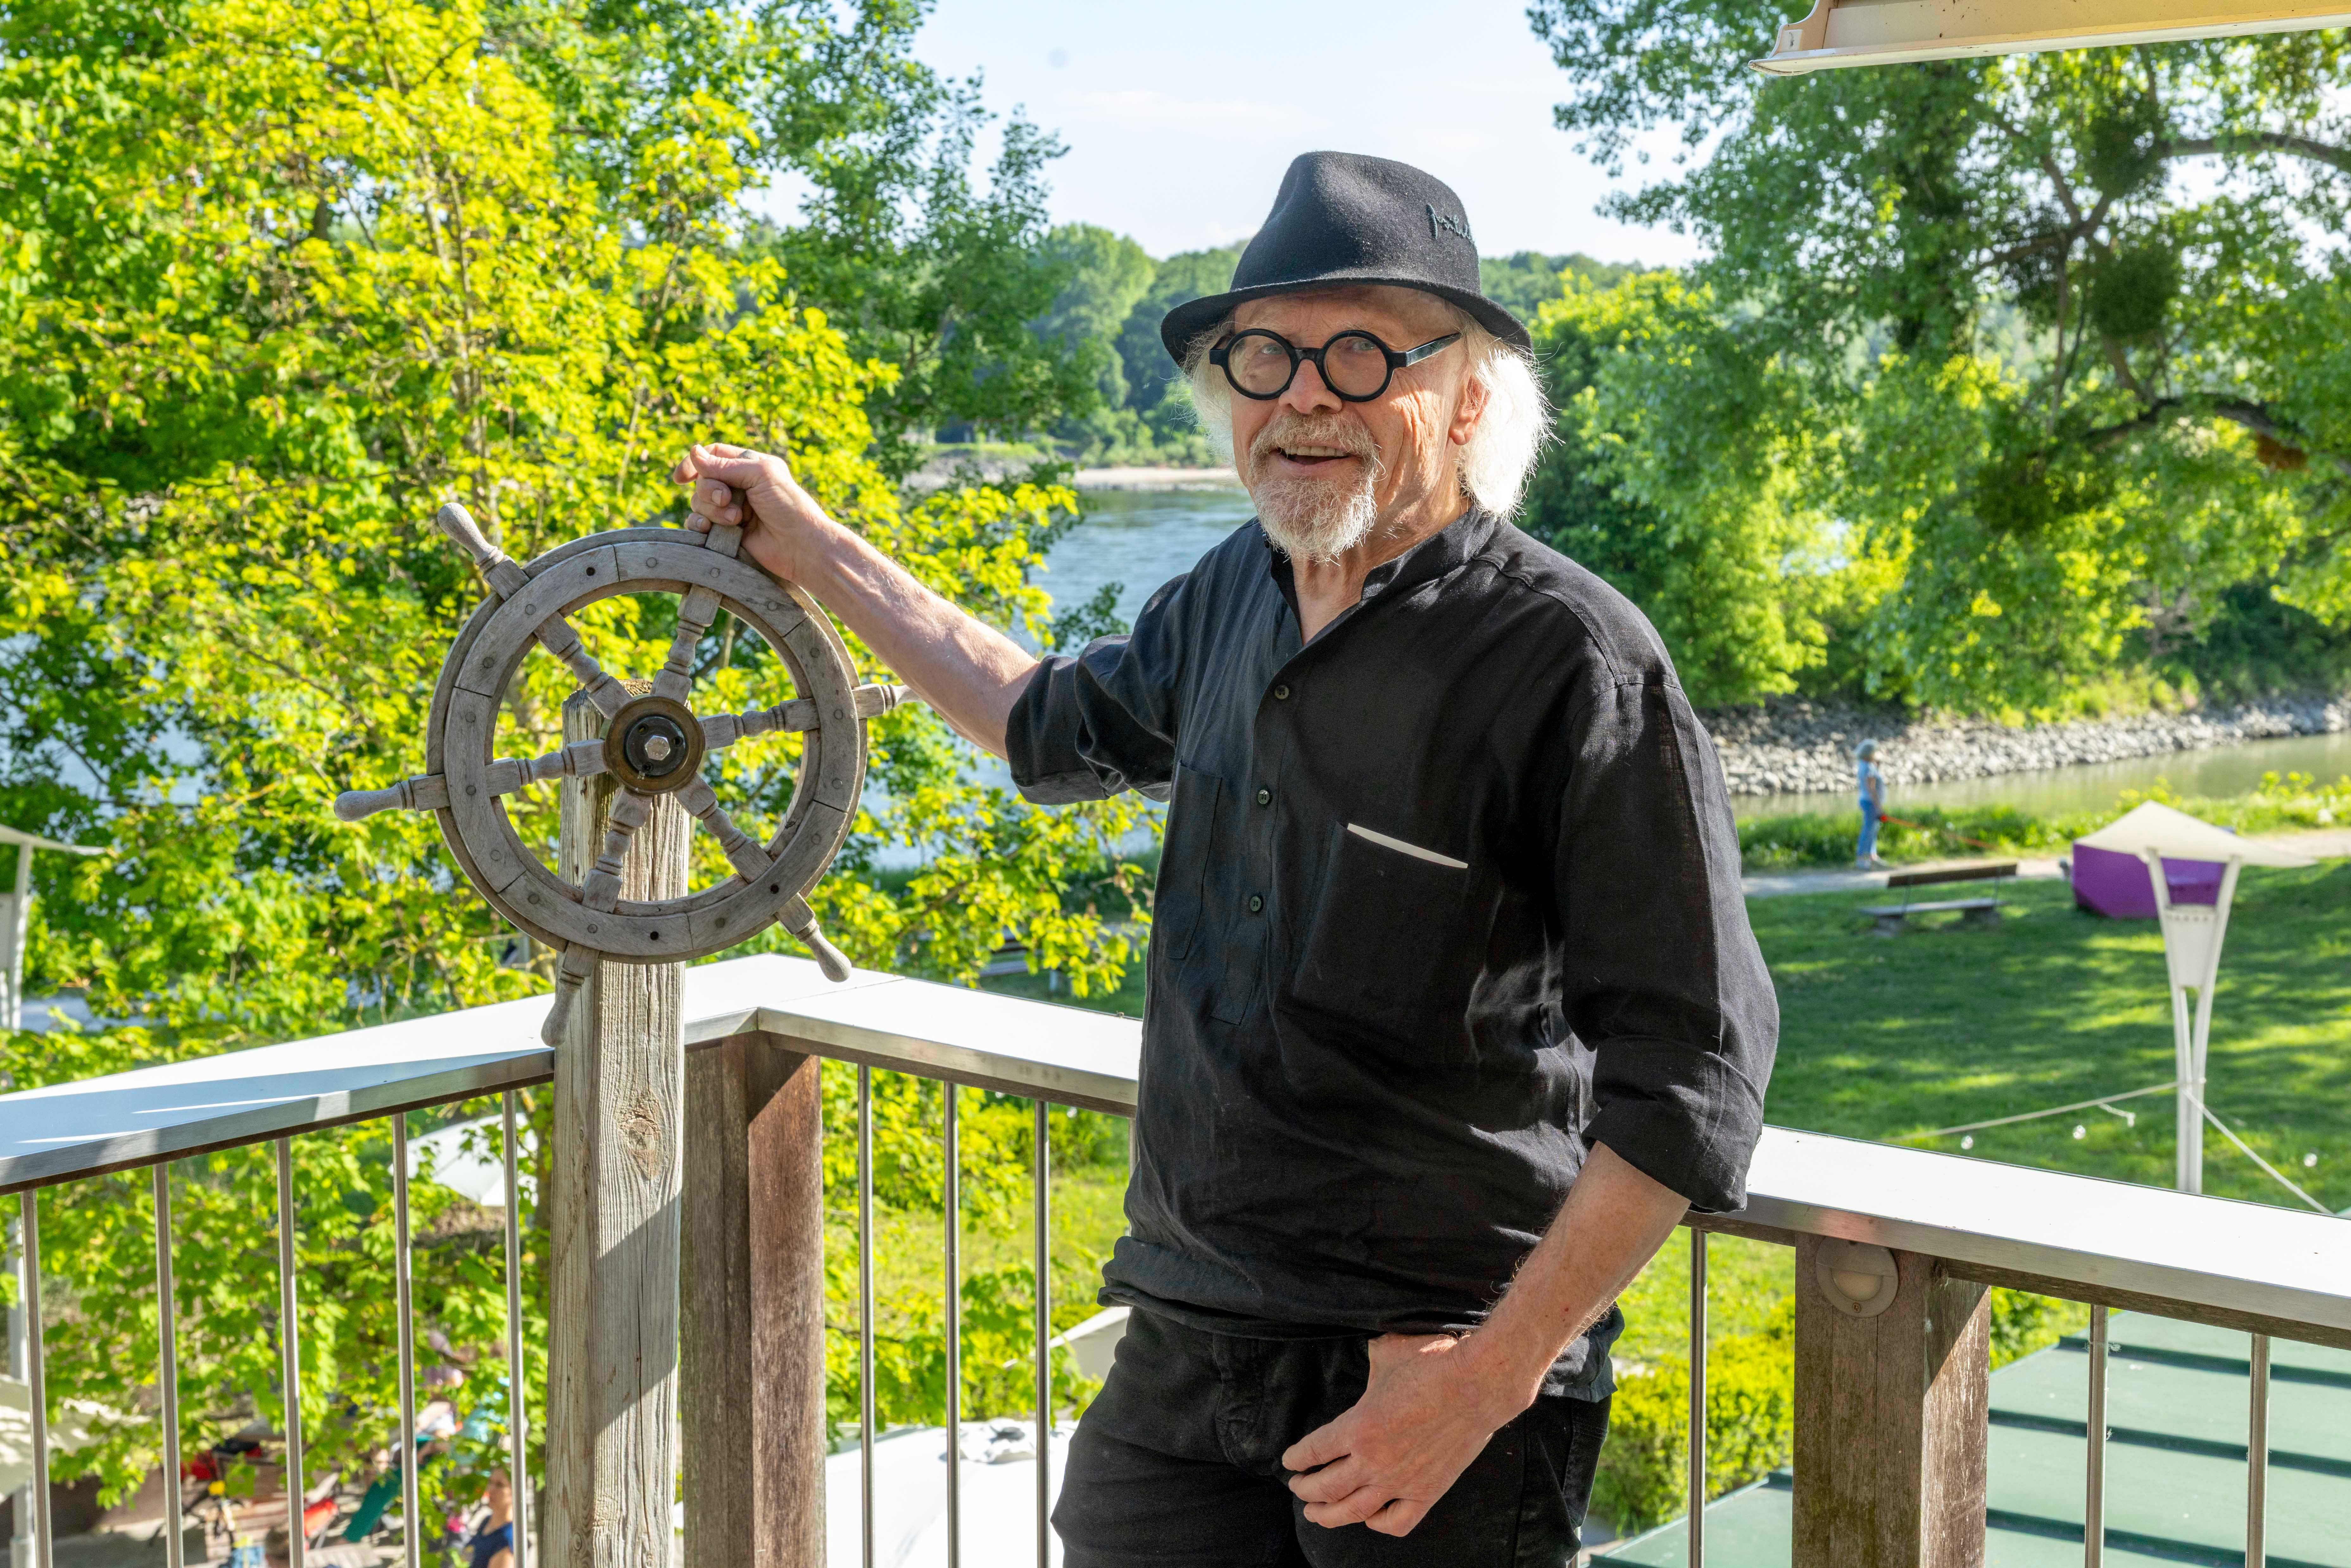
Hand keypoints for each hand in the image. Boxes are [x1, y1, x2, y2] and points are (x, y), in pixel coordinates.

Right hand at [670, 442, 836, 583]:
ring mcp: (731, 510)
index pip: (714, 456)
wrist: (800, 546)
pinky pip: (698, 524)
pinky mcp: (726, 532)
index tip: (682, 477)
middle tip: (728, 500)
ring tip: (736, 520)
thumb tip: (694, 452)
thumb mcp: (760, 475)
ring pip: (698, 503)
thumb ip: (724, 465)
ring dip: (713, 510)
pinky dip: (699, 525)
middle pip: (703, 480)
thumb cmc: (788, 506)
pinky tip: (710, 530)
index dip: (695, 463)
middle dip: (710, 491)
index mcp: (749, 466)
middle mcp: (738, 487)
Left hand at [1281, 1332, 1523, 1537]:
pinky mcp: (1428, 1493)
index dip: (1296, 1458)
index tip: (1289, 1461)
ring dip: (1328, 1515)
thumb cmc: (1434, 1362)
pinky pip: (1397, 1522)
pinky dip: (1378, 1524)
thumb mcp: (1387, 1352)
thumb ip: (1368, 1362)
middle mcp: (1374, 1461)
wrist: (1480, 1383)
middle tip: (1297, 1487)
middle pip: (1325, 1487)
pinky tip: (1370, 1517)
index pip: (1313, 1451)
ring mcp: (1401, 1481)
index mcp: (1358, 1426)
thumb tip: (1364, 1354)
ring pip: (1354, 1511)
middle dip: (1305, 1489)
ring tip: (1314, 1513)